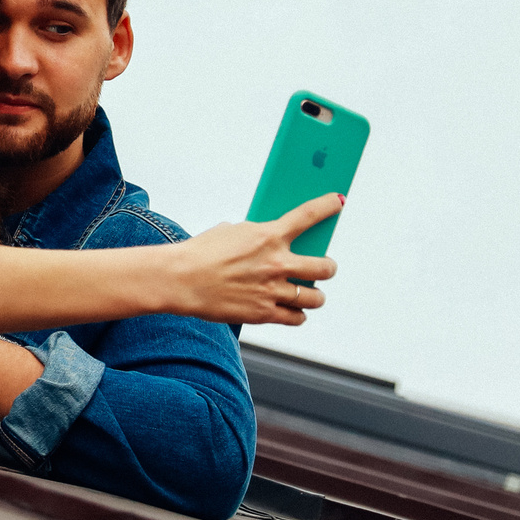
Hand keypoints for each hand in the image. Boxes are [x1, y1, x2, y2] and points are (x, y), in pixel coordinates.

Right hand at [162, 193, 341, 324]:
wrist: (181, 279)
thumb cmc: (200, 253)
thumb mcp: (230, 232)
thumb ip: (254, 236)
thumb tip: (266, 243)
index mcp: (269, 235)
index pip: (308, 215)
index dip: (327, 206)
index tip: (338, 202)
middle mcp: (277, 263)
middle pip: (325, 267)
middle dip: (328, 267)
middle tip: (324, 268)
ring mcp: (273, 290)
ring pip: (315, 298)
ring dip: (315, 296)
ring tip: (310, 295)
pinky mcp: (264, 313)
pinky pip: (296, 318)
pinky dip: (297, 315)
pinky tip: (292, 311)